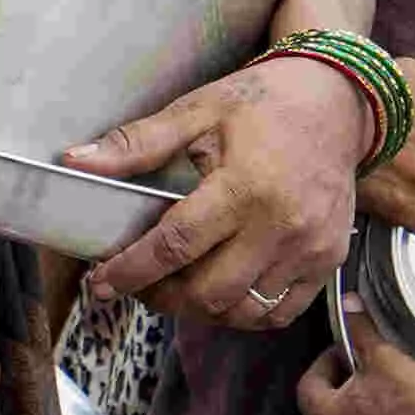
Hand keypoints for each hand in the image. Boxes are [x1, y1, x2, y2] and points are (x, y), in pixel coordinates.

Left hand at [73, 52, 365, 330]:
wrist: (338, 101)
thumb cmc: (261, 102)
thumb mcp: (194, 110)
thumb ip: (135, 144)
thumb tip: (75, 161)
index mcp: (244, 186)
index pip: (175, 246)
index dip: (131, 271)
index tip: (100, 282)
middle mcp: (281, 225)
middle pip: (208, 292)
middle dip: (162, 297)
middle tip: (138, 283)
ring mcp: (309, 249)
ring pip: (242, 311)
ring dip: (201, 309)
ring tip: (176, 288)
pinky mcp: (327, 261)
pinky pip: (279, 312)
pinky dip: (243, 312)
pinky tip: (221, 290)